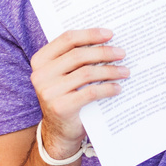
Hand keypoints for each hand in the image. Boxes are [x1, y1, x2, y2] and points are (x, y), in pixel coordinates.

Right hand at [30, 28, 127, 159]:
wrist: (59, 131)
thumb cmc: (67, 95)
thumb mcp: (64, 74)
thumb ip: (75, 57)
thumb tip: (107, 40)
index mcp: (40, 60)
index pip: (67, 39)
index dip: (90, 34)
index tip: (110, 34)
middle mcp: (41, 75)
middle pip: (78, 55)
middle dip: (104, 52)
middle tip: (122, 53)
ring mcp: (49, 92)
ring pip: (86, 73)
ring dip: (110, 70)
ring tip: (125, 71)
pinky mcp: (61, 107)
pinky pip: (90, 92)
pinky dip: (107, 88)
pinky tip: (118, 88)